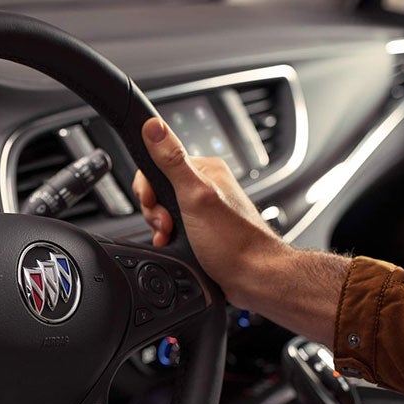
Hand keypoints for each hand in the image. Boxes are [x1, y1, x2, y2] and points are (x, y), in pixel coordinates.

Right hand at [132, 117, 348, 340]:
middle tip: (170, 224)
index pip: (157, 163)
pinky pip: (173, 227)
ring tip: (174, 237)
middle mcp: (205, 186)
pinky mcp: (201, 229)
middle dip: (155, 210)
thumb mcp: (195, 196)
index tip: (156, 203)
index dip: (149, 187)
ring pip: (163, 211)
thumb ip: (171, 160)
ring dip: (160, 227)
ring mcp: (203, 209)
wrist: (253, 278)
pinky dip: (168, 238)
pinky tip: (174, 245)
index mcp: (205, 169)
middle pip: (158, 189)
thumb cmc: (233, 240)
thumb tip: (153, 125)